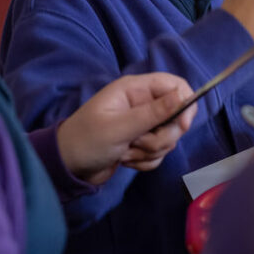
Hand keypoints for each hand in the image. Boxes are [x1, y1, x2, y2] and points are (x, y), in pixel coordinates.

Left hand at [57, 73, 196, 184]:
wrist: (68, 167)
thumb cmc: (87, 140)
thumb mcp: (119, 127)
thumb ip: (152, 113)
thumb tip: (182, 96)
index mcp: (136, 89)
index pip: (176, 86)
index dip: (185, 104)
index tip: (182, 126)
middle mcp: (143, 103)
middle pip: (176, 117)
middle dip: (161, 137)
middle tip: (138, 142)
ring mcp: (143, 124)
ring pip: (169, 138)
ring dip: (150, 151)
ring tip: (125, 151)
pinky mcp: (142, 143)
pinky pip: (160, 153)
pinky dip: (145, 160)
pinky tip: (125, 159)